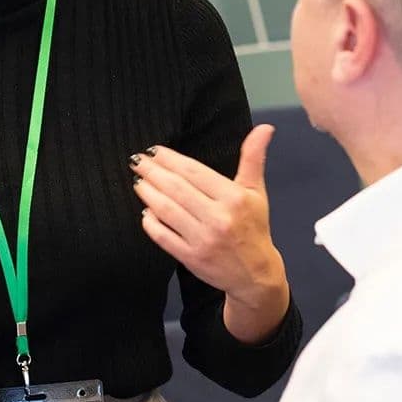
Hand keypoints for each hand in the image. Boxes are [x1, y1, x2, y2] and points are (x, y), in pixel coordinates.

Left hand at [132, 126, 289, 341]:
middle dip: (153, 172)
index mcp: (233, 198)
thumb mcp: (256, 192)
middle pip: (177, 188)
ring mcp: (203, 239)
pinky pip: (164, 237)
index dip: (171, 159)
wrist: (256, 274)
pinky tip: (144, 211)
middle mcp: (218, 218)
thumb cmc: (254, 227)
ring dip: (148, 193)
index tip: (154, 150)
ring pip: (167, 210)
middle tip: (137, 161)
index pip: (194, 172)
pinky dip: (151, 223)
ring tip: (138, 181)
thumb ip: (253, 158)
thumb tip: (264, 127)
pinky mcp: (191, 258)